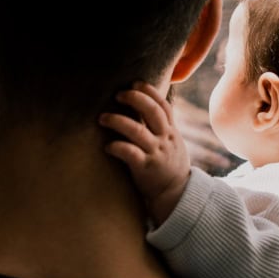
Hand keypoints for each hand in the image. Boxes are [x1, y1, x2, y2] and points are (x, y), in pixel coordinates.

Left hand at [99, 82, 191, 225]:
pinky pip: (130, 154)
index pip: (163, 105)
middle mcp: (164, 139)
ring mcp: (156, 153)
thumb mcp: (171, 143)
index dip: (150, 91)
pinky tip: (107, 146)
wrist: (176, 195)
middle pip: (152, 111)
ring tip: (102, 118)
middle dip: (135, 99)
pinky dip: (117, 147)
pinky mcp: (145, 168)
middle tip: (117, 95)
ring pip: (137, 131)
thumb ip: (160, 126)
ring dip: (118, 121)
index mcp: (170, 131)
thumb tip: (142, 107)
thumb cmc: (168, 166)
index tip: (135, 82)